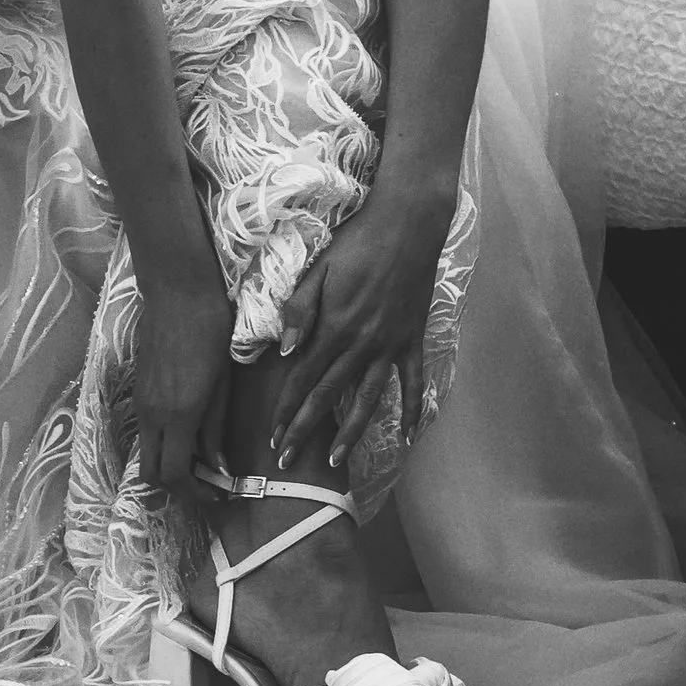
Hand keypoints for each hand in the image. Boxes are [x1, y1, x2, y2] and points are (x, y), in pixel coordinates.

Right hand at [133, 262, 233, 498]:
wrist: (178, 292)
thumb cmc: (211, 330)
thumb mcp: (222, 384)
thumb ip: (216, 429)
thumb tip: (218, 466)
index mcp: (177, 415)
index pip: (174, 475)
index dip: (195, 493)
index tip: (219, 492)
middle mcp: (151, 415)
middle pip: (149, 473)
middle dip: (176, 487)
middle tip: (207, 482)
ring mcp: (140, 403)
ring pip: (145, 453)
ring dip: (169, 465)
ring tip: (201, 458)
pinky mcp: (138, 392)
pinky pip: (146, 432)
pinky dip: (164, 445)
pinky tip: (189, 434)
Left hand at [274, 194, 451, 470]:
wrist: (408, 223)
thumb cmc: (358, 240)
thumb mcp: (320, 267)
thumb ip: (300, 310)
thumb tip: (284, 352)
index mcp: (336, 327)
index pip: (303, 378)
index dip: (286, 409)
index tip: (272, 436)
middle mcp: (363, 344)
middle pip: (329, 396)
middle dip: (305, 430)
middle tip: (287, 462)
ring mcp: (391, 345)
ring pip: (368, 399)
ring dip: (350, 433)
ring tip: (335, 461)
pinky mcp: (413, 340)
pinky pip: (413, 382)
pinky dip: (413, 409)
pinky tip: (407, 436)